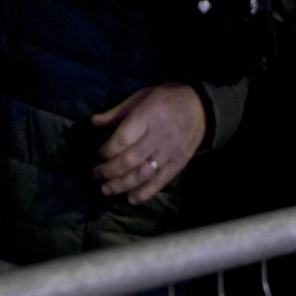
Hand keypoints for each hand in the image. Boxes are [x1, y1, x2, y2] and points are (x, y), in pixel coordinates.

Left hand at [91, 83, 206, 204]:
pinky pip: (160, 181)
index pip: (122, 139)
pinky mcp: (178, 163)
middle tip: (97, 174)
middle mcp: (158, 136)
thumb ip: (117, 112)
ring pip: (142, 173)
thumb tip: (94, 122)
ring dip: (122, 184)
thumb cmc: (167, 98)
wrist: (201, 107)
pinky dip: (145, 192)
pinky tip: (131, 199)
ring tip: (107, 190)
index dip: (107, 150)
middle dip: (110, 170)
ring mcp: (169, 152)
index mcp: (147, 116)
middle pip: (130, 159)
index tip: (99, 154)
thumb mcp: (141, 96)